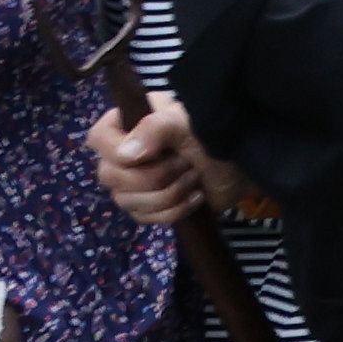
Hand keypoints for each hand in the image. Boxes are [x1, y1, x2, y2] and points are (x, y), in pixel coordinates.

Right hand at [85, 97, 211, 227]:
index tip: (149, 154)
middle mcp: (125, 152)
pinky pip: (143, 218)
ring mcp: (133, 182)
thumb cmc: (217, 135)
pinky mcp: (148, 206)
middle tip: (185, 163)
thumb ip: (158, 128)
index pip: (98, 139)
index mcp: (130, 123)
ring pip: (126, 201)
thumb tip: (126, 155)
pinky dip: (173, 211)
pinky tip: (195, 196)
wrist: (244, 167)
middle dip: (154, 176)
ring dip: (168, 193)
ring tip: (194, 177)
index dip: (118, 151)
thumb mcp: (190, 123)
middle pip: (109, 176)